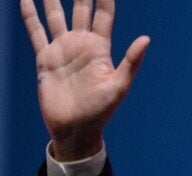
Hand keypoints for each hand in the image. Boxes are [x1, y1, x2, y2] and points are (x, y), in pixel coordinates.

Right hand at [21, 0, 149, 160]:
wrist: (75, 128)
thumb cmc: (101, 111)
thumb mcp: (119, 86)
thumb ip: (131, 61)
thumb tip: (146, 38)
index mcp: (100, 48)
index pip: (103, 14)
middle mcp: (81, 44)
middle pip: (80, 8)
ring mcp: (62, 49)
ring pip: (56, 15)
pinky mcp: (45, 59)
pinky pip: (36, 32)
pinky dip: (30, 16)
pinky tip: (26, 0)